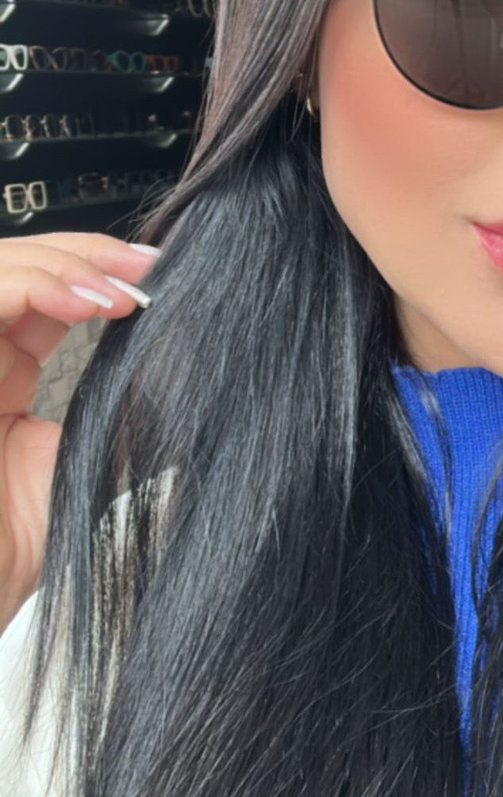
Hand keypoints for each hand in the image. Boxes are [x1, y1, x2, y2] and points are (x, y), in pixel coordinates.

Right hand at [0, 231, 157, 632]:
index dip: (96, 269)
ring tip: (125, 292)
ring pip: (0, 265)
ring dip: (68, 263)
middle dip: (88, 252)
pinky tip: (90, 305)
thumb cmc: (15, 544)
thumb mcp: (89, 456)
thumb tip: (189, 362)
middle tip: (148, 268)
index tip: (159, 278)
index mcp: (5, 369)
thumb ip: (126, 407)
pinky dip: (39, 285)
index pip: (46, 287)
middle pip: (21, 263)